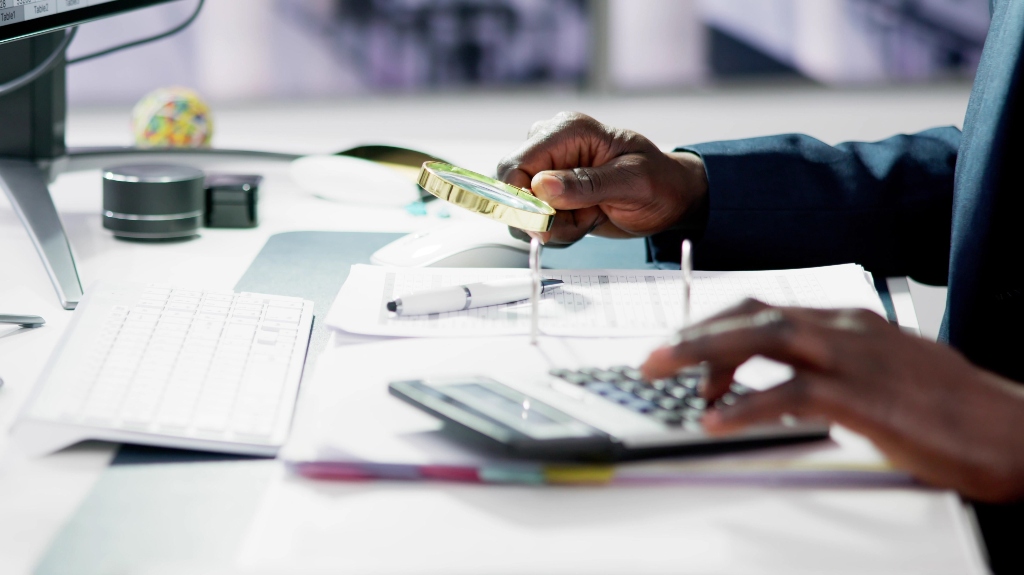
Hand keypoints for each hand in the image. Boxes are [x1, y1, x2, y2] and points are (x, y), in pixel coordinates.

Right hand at [497, 112, 707, 245]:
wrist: (671, 198)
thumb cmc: (659, 182)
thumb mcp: (631, 182)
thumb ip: (586, 184)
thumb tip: (541, 186)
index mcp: (567, 131)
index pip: (516, 165)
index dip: (520, 199)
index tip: (545, 223)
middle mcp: (551, 147)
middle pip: (511, 189)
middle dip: (542, 217)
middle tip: (580, 221)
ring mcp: (548, 171)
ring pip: (522, 211)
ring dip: (554, 226)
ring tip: (590, 217)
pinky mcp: (551, 195)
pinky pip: (536, 221)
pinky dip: (559, 231)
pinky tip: (586, 220)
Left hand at [641, 299, 1023, 501]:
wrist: (1013, 429)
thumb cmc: (947, 406)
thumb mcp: (879, 372)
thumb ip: (829, 370)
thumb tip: (782, 383)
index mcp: (844, 321)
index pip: (761, 308)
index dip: (712, 326)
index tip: (679, 349)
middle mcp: (843, 329)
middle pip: (751, 314)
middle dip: (693, 333)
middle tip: (652, 358)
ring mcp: (854, 359)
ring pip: (762, 338)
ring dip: (704, 354)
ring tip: (663, 372)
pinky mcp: (865, 398)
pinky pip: (791, 394)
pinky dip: (747, 404)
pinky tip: (717, 418)